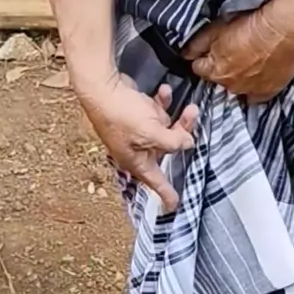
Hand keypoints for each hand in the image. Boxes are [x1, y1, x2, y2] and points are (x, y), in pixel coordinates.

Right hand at [83, 76, 197, 210]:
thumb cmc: (122, 115)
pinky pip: (155, 112)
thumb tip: (188, 143)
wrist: (101, 88)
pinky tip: (164, 92)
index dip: (166, 193)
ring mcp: (137, 132)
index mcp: (137, 161)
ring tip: (188, 106)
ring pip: (166, 129)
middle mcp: (137, 150)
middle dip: (182, 134)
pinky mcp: (136, 114)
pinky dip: (162, 103)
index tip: (173, 205)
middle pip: (167, 150)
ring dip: (178, 117)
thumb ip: (173, 142)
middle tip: (192, 116)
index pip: (155, 182)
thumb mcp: (152, 133)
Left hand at [184, 0, 293, 102]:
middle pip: (218, 79)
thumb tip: (184, 54)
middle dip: (221, 69)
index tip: (211, 51)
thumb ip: (198, 43)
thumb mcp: (218, 28)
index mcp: (214, 71)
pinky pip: (256, 96)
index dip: (204, 58)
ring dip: (238, 78)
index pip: (199, 68)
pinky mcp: (267, 92)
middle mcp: (229, 86)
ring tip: (248, 62)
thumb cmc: (251, 24)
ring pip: (236, 88)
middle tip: (233, 53)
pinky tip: (258, 76)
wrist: (284, 29)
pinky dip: (254, 88)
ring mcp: (249, 92)